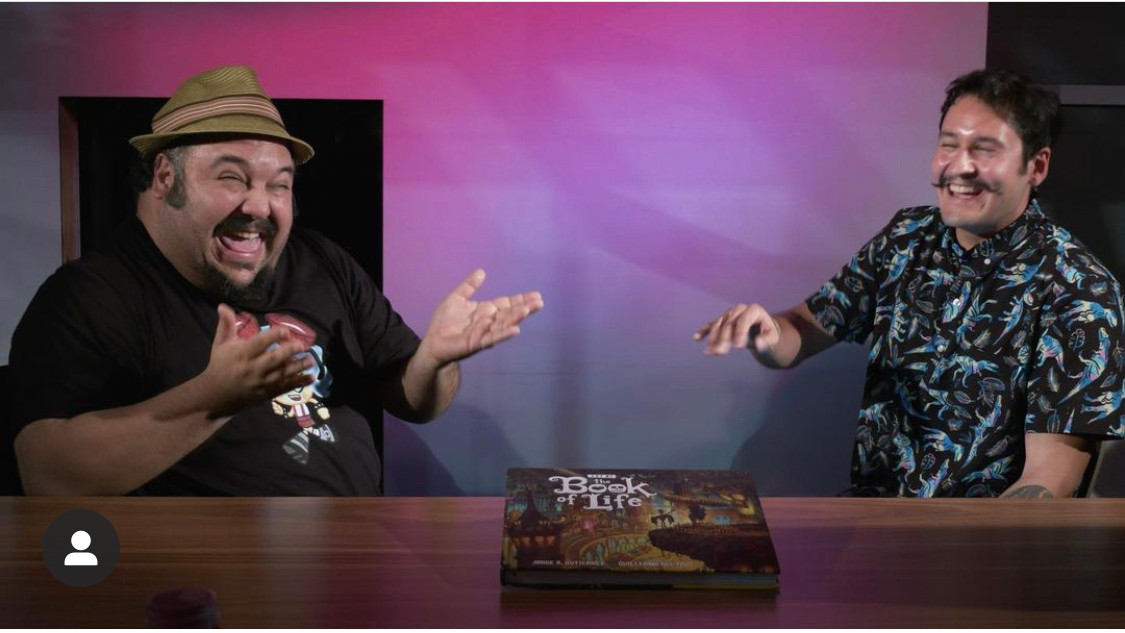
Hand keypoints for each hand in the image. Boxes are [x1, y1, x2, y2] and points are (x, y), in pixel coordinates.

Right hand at [197, 304, 314, 414]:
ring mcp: (260, 383)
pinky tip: (311, 377)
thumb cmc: (220, 364)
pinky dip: (298, 383)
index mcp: (242, 354)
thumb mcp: (220, 344)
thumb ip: (226, 325)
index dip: (272, 336)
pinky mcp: (266, 394)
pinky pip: (284, 388)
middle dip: (288, 352)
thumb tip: (223, 305)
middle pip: (272, 360)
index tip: (285, 330)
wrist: (216, 395)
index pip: (258, 344)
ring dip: (298, 368)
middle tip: (303, 345)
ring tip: (311, 360)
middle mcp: (252, 369)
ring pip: (281, 375)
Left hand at [418, 269, 543, 366]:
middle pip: (510, 314)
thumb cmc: (444, 322)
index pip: (507, 303)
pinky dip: (504, 334)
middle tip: (539, 302)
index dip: (520, 299)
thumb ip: (468, 286)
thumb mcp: (456, 298)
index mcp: (486, 311)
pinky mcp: (477, 343)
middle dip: (524, 308)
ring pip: (504, 325)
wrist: (433, 342)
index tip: (536, 295)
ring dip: (516, 318)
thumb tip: (481, 271)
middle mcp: (489, 322)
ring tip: (527, 310)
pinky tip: (516, 330)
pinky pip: (493, 338)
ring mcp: (485, 333)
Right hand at [694, 303, 779, 354]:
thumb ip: (767, 340)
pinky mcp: (722, 320)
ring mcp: (729, 313)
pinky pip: (711, 324)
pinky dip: (704, 331)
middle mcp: (739, 309)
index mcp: (754, 310)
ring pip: (718, 324)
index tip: (737, 347)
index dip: (740, 332)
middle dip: (724, 338)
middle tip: (721, 353)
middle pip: (729, 323)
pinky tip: (696, 338)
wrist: (761, 328)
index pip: (744, 320)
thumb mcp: (773, 337)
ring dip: (713, 339)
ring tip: (710, 352)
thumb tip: (758, 343)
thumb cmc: (767, 333)